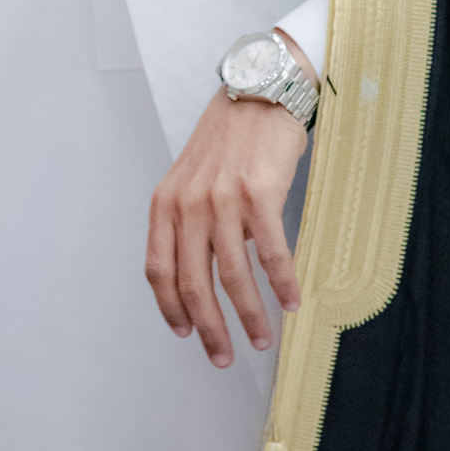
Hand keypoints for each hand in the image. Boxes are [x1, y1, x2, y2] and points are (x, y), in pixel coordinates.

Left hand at [145, 38, 313, 367]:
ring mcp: (223, 198)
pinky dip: (282, 284)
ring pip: (233, 276)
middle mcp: (189, 202)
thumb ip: (188, 221)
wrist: (259, 93)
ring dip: (250, 316)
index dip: (171, 309)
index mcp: (166, 202)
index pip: (158, 270)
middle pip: (193, 283)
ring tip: (263, 338)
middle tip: (224, 357)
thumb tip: (201, 277)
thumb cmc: (228, 139)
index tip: (186, 334)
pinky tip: (291, 300)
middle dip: (210, 329)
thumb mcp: (191, 177)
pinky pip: (271, 254)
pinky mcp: (259, 193)